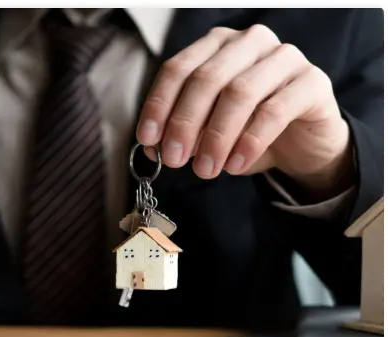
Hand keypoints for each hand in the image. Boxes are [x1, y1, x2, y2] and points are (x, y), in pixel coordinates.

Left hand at [136, 25, 352, 197]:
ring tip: (205, 169)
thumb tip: (153, 147)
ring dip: (216, 136)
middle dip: (185, 123)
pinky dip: (250, 142)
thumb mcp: (207, 133)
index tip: (148, 139)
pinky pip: (275, 110)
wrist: (302, 145)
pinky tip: (235, 165)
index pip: (178, 68)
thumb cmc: (247, 131)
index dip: (159, 104)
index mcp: (217, 45)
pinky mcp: (312, 82)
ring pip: (239, 92)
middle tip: (174, 159)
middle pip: (206, 78)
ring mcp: (284, 57)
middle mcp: (250, 42)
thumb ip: (181, 133)